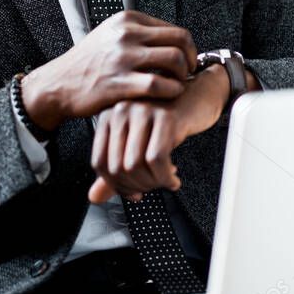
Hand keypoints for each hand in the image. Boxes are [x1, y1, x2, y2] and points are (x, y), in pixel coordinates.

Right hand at [20, 10, 197, 130]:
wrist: (59, 84)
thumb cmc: (88, 62)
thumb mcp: (111, 35)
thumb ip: (139, 33)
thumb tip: (173, 41)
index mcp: (127, 20)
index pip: (173, 28)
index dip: (187, 46)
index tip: (187, 59)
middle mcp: (126, 34)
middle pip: (180, 40)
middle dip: (191, 59)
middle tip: (189, 72)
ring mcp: (122, 58)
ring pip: (174, 59)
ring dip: (183, 75)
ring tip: (178, 84)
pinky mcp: (119, 82)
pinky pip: (159, 84)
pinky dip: (172, 90)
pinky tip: (170, 94)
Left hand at [87, 64, 230, 203]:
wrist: (198, 96)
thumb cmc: (167, 120)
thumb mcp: (138, 144)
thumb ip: (115, 170)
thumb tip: (95, 197)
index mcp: (109, 116)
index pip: (99, 162)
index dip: (116, 185)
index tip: (133, 192)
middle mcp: (121, 110)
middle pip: (117, 167)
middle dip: (137, 187)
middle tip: (152, 188)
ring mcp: (143, 111)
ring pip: (135, 165)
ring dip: (152, 183)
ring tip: (164, 182)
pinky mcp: (166, 117)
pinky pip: (157, 158)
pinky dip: (165, 177)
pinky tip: (173, 180)